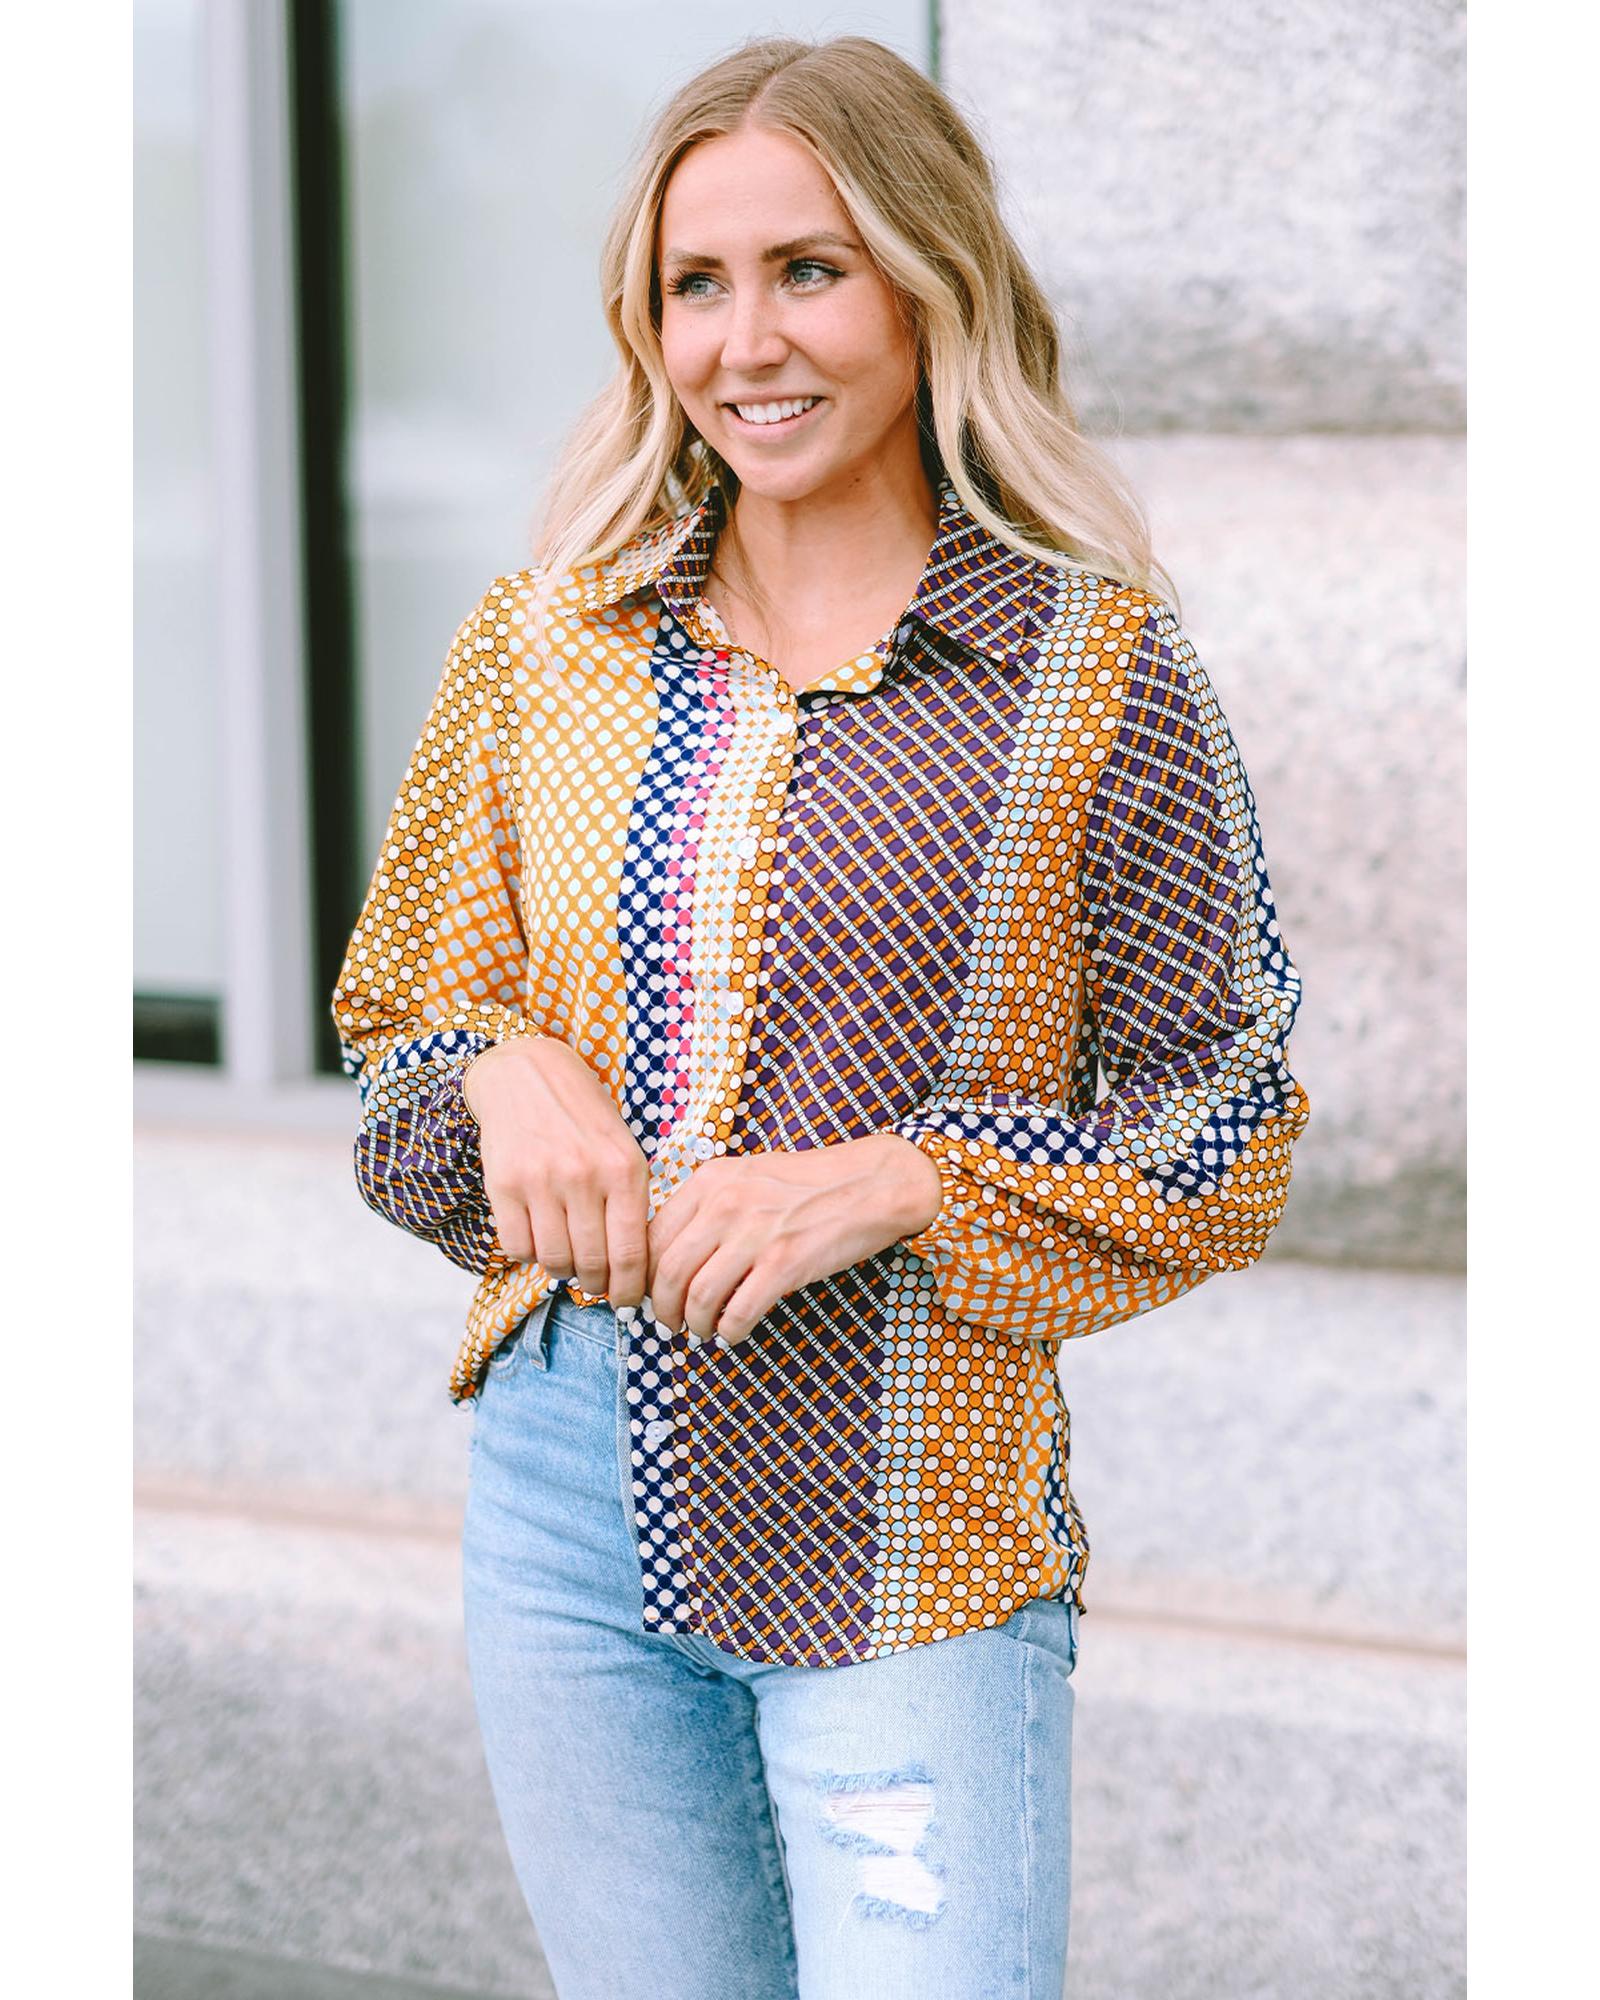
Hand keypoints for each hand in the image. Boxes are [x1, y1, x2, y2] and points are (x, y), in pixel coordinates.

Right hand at [462, 1037, 651, 1305]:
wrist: (528, 1074)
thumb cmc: (584, 1119)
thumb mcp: (623, 1150)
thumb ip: (629, 1205)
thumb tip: (630, 1272)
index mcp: (624, 1170)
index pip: (631, 1254)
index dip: (629, 1291)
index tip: (627, 1303)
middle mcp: (584, 1176)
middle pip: (592, 1265)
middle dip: (596, 1285)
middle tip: (595, 1284)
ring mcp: (541, 1180)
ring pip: (553, 1261)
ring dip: (561, 1269)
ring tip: (566, 1254)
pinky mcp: (504, 1183)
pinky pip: (517, 1247)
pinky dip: (528, 1253)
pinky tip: (537, 1234)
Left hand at [644, 1134, 943, 1345]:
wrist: (872, 1182)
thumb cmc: (811, 1184)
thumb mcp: (747, 1177)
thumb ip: (709, 1207)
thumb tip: (674, 1257)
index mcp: (710, 1180)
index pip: (653, 1236)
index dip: (644, 1275)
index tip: (650, 1295)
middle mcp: (725, 1203)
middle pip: (666, 1271)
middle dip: (662, 1308)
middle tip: (670, 1324)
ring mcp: (755, 1233)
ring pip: (697, 1296)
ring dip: (694, 1324)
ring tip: (701, 1332)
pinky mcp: (785, 1262)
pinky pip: (738, 1312)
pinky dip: (729, 1332)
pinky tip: (733, 1334)